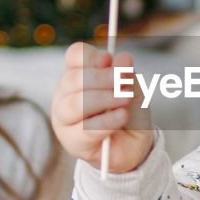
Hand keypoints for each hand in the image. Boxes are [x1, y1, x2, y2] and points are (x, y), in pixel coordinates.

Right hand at [51, 41, 153, 172]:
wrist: (134, 143)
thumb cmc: (128, 110)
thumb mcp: (132, 88)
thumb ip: (125, 74)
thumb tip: (124, 58)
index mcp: (79, 74)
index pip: (75, 55)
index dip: (90, 56)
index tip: (109, 60)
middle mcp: (65, 94)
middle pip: (73, 79)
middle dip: (100, 78)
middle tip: (122, 82)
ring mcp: (64, 119)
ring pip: (75, 104)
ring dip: (103, 99)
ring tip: (125, 99)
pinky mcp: (72, 142)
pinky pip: (85, 130)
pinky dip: (106, 122)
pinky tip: (122, 116)